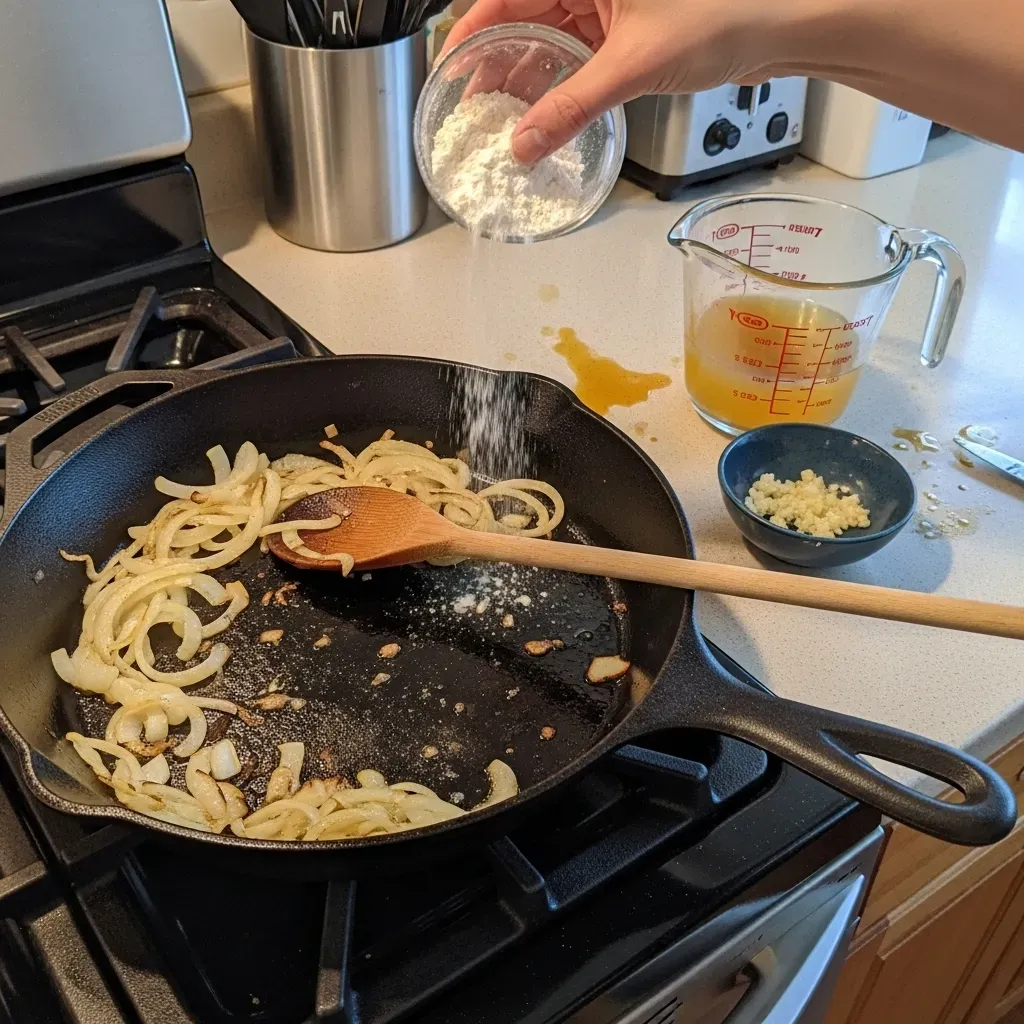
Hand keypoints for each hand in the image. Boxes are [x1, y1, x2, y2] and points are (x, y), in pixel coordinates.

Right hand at [440, 0, 791, 162]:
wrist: (775, 29)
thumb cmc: (722, 16)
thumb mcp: (632, 67)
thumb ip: (572, 108)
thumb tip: (526, 143)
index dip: (472, 35)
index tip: (450, 73)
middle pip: (521, 20)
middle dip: (497, 67)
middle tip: (476, 111)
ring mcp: (606, 7)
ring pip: (548, 42)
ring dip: (528, 83)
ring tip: (506, 123)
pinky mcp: (623, 32)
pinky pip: (576, 58)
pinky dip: (560, 87)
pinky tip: (545, 116)